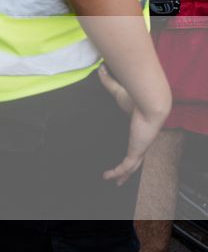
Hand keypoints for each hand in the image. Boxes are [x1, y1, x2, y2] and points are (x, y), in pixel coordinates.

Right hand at [99, 63, 170, 185]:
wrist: (151, 103)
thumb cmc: (137, 96)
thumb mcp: (118, 91)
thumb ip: (108, 82)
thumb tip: (100, 68)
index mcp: (140, 130)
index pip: (136, 143)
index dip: (131, 150)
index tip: (126, 152)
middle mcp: (141, 142)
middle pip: (136, 160)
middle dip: (129, 170)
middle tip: (121, 177)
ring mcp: (140, 149)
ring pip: (132, 168)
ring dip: (123, 176)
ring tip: (115, 183)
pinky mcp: (136, 152)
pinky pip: (125, 167)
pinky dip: (117, 173)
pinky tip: (108, 177)